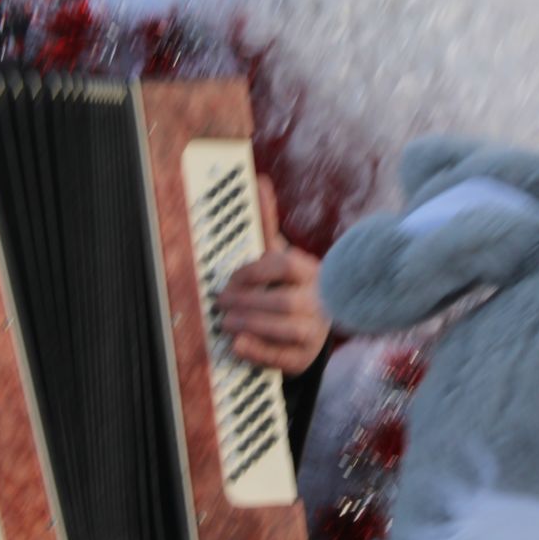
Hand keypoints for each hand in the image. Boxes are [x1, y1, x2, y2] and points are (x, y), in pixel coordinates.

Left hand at [216, 179, 330, 375]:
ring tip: (226, 323)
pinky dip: (259, 352)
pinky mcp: (305, 357)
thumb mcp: (279, 254)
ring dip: (251, 325)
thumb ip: (267, 222)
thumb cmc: (289, 283)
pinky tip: (238, 345)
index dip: (254, 271)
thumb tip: (259, 181)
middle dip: (247, 302)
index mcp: (310, 270)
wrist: (313, 325)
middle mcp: (318, 300)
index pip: (285, 265)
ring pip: (286, 329)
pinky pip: (284, 358)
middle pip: (284, 301)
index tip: (231, 277)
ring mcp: (315, 330)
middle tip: (220, 302)